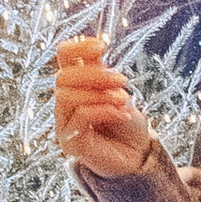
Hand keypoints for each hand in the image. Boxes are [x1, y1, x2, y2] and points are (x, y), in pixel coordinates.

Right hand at [54, 33, 156, 177]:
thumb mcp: (118, 93)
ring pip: (66, 96)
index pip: (63, 57)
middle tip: (123, 81)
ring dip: (98, 94)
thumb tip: (97, 44)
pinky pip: (79, 117)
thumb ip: (103, 73)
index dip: (78, 47)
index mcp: (76, 86)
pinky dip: (103, 110)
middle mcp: (65, 103)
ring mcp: (64, 123)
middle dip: (95, 75)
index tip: (102, 46)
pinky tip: (121, 114)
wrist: (137, 157)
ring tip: (124, 100)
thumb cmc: (127, 125)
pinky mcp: (70, 141)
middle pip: (63, 77)